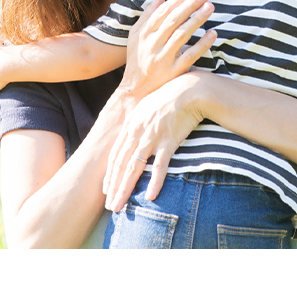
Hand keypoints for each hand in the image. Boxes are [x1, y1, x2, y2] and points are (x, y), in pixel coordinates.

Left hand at [103, 74, 204, 211]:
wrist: (190, 90)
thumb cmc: (170, 97)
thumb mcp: (146, 106)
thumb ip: (137, 122)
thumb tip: (131, 135)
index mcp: (130, 124)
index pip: (115, 155)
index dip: (110, 174)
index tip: (106, 190)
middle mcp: (137, 132)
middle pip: (121, 164)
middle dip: (113, 187)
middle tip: (110, 207)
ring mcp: (152, 137)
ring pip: (134, 168)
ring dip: (125, 189)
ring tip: (120, 206)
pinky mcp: (169, 141)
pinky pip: (159, 165)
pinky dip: (154, 181)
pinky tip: (150, 196)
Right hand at [118, 0, 217, 100]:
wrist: (136, 92)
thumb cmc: (138, 61)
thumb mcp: (136, 37)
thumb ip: (147, 16)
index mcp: (144, 34)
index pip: (163, 12)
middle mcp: (152, 44)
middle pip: (173, 20)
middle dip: (189, 5)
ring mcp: (163, 58)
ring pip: (182, 35)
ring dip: (196, 20)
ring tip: (210, 6)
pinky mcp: (174, 72)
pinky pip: (190, 55)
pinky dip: (202, 44)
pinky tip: (213, 33)